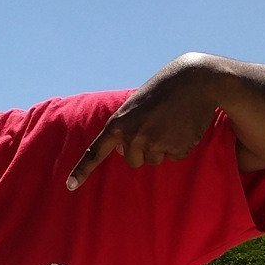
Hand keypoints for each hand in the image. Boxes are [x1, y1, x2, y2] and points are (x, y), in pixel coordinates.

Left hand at [67, 54, 221, 188]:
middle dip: (143, 149)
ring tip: (170, 123)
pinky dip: (179, 146)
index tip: (70, 186)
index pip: (95, 151)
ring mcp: (154, 143)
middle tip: (156, 125)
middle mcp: (133, 136)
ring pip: (154, 160)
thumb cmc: (162, 90)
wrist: (195, 78)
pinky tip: (183, 126)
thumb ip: (124, 127)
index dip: (82, 170)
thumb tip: (119, 152)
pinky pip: (173, 157)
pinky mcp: (176, 148)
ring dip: (162, 147)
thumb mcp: (134, 105)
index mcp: (118, 124)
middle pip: (133, 160)